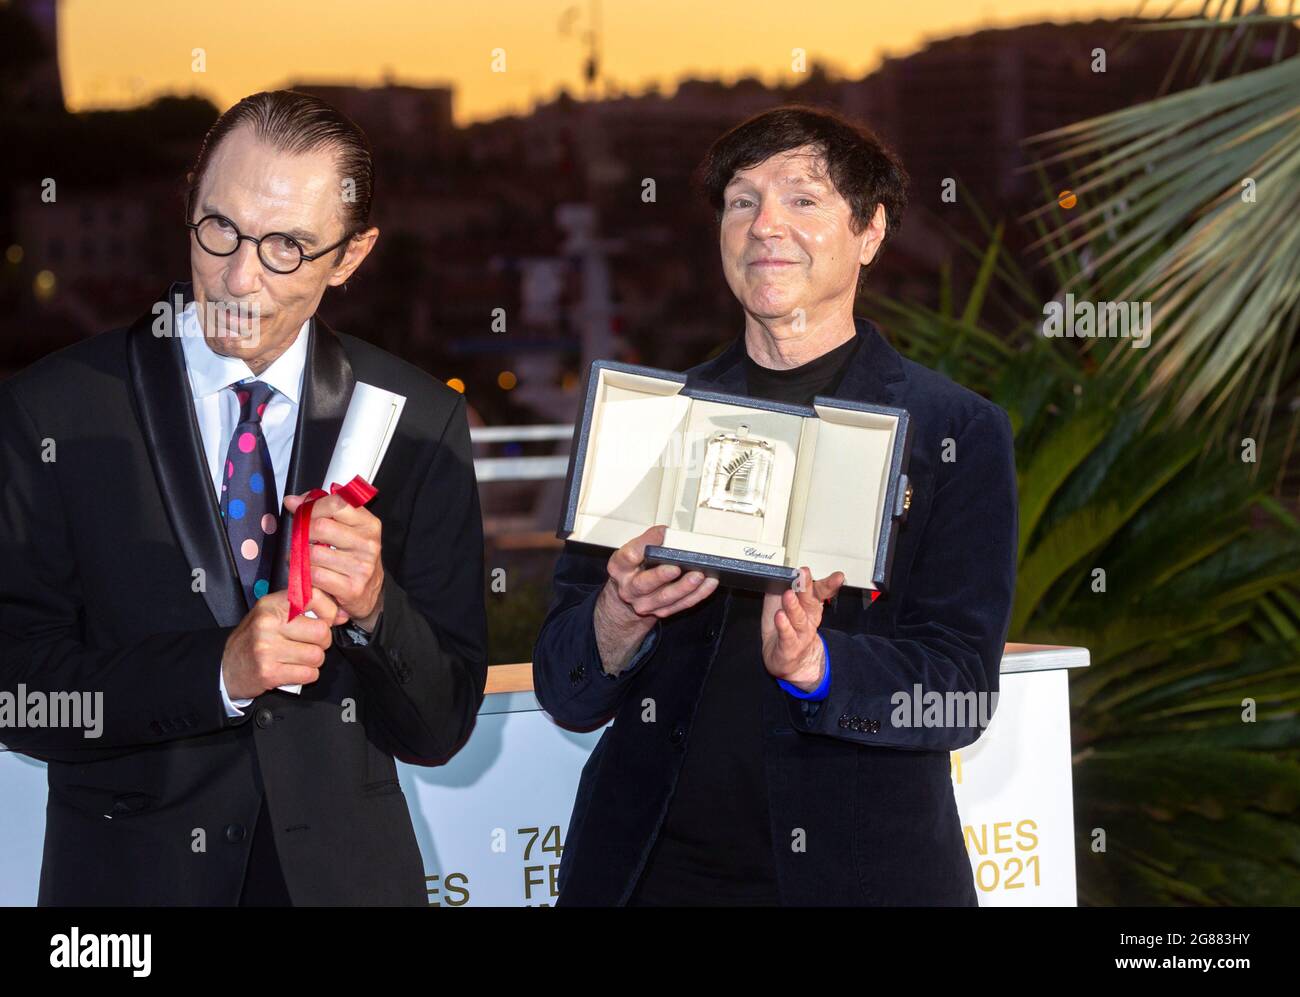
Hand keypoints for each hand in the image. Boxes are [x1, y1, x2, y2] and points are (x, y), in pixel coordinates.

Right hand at [221, 588, 344, 699]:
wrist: (226, 667)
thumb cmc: (255, 639)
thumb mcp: (272, 613)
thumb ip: (303, 608)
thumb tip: (341, 614)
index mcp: (272, 604)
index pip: (314, 597)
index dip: (328, 611)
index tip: (327, 620)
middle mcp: (268, 623)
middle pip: (321, 632)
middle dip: (322, 642)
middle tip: (310, 644)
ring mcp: (267, 649)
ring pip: (317, 656)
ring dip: (314, 661)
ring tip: (299, 658)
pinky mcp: (269, 672)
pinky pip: (308, 674)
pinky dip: (307, 675)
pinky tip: (294, 670)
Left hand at [283, 492, 384, 629]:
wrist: (370, 592)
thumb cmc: (355, 557)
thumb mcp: (348, 529)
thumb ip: (323, 510)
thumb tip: (292, 501)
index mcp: (369, 524)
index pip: (337, 504)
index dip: (314, 506)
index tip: (303, 512)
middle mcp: (368, 544)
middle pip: (321, 526)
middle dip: (303, 532)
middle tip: (300, 538)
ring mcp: (362, 566)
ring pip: (314, 552)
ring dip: (300, 555)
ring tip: (302, 557)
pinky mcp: (352, 588)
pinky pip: (315, 575)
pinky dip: (306, 574)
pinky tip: (309, 573)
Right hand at [594, 524, 718, 674]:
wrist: (630, 593)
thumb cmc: (634, 566)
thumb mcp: (634, 549)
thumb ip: (648, 540)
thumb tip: (668, 533)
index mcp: (620, 567)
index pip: (629, 555)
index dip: (646, 543)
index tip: (663, 533)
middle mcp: (629, 588)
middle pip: (644, 583)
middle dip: (661, 576)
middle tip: (677, 566)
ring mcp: (644, 603)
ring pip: (666, 598)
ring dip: (684, 587)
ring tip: (699, 575)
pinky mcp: (660, 611)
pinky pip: (681, 605)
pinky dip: (697, 594)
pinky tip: (708, 583)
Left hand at [761, 566, 844, 691]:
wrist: (791, 664)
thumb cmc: (788, 632)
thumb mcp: (793, 608)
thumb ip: (792, 590)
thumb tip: (787, 569)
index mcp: (810, 608)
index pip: (820, 593)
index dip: (829, 584)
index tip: (838, 576)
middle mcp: (808, 621)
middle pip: (809, 602)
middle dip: (807, 587)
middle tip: (804, 573)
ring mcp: (800, 635)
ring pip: (798, 619)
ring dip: (793, 606)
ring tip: (788, 594)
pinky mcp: (788, 648)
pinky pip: (786, 636)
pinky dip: (783, 626)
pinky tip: (780, 617)